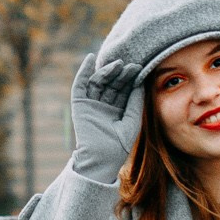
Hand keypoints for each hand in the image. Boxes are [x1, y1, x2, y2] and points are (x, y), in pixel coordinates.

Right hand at [68, 52, 144, 187]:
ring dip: (107, 71)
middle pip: (112, 84)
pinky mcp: (79, 105)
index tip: (138, 68)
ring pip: (98, 82)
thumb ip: (135, 102)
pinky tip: (90, 59)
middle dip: (120, 74)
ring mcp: (91, 104)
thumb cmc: (119, 145)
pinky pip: (80, 85)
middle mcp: (103, 105)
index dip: (130, 79)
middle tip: (130, 65)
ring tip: (117, 64)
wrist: (102, 159)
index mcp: (116, 110)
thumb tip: (140, 82)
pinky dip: (83, 72)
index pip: (123, 90)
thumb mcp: (132, 121)